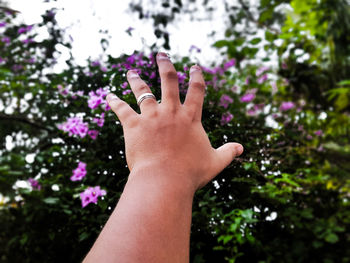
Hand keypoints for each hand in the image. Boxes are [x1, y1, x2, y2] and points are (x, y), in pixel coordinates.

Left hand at [106, 52, 242, 191]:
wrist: (165, 180)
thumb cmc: (191, 173)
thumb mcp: (215, 162)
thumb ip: (228, 152)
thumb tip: (242, 148)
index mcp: (190, 118)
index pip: (196, 91)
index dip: (196, 76)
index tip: (194, 66)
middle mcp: (171, 111)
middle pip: (168, 81)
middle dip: (165, 65)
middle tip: (161, 55)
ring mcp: (151, 116)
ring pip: (142, 91)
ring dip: (136, 80)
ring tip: (130, 72)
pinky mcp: (133, 125)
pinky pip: (122, 110)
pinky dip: (114, 103)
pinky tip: (109, 97)